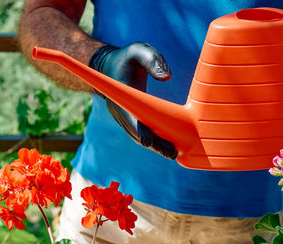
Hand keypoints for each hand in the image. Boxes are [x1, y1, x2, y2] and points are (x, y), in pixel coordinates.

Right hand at [88, 42, 177, 158]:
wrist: (109, 67)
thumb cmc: (127, 58)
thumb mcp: (139, 51)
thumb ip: (153, 60)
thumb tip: (167, 77)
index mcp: (121, 96)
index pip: (129, 118)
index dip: (139, 130)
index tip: (148, 142)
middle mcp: (120, 111)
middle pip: (136, 133)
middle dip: (153, 144)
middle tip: (172, 153)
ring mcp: (124, 117)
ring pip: (139, 136)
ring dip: (155, 146)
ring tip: (173, 154)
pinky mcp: (130, 119)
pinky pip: (141, 133)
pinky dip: (153, 141)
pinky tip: (168, 146)